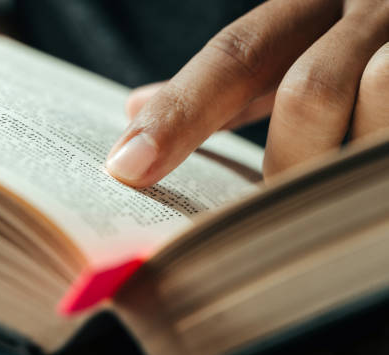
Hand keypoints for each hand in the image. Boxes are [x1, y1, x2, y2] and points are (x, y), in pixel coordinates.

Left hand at [105, 0, 388, 186]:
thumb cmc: (355, 38)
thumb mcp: (292, 40)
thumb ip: (227, 79)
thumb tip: (135, 110)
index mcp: (311, 4)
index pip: (234, 58)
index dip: (180, 114)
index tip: (126, 167)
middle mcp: (367, 10)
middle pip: (311, 92)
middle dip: (290, 163)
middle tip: (281, 200)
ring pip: (377, 101)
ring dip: (341, 164)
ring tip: (333, 191)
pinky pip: (387, 155)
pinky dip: (369, 175)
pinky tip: (361, 181)